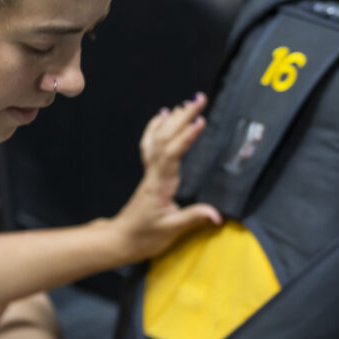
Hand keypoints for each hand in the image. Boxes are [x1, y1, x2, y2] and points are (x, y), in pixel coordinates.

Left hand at [109, 93, 221, 263]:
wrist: (120, 239)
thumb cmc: (144, 237)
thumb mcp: (170, 231)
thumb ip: (193, 218)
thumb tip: (218, 215)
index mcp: (160, 185)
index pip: (173, 155)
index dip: (186, 137)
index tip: (200, 121)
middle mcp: (154, 174)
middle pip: (166, 139)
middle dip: (183, 117)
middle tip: (200, 98)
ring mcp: (150, 172)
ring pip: (159, 139)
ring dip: (173, 119)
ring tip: (188, 103)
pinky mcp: (150, 175)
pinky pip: (151, 145)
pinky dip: (157, 128)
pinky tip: (163, 116)